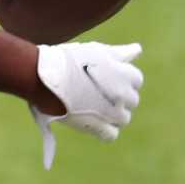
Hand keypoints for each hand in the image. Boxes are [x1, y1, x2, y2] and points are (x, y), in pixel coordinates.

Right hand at [29, 41, 143, 168]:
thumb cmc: (70, 61)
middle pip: (132, 100)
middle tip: (98, 92)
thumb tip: (138, 49)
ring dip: (113, 114)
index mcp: (126, 75)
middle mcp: (123, 95)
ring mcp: (112, 113)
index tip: (107, 78)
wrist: (46, 78)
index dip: (122, 79)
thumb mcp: (97, 51)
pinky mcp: (97, 127)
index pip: (136, 80)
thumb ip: (120, 53)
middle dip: (119, 97)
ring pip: (123, 119)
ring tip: (94, 106)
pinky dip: (105, 130)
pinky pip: (111, 135)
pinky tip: (93, 122)